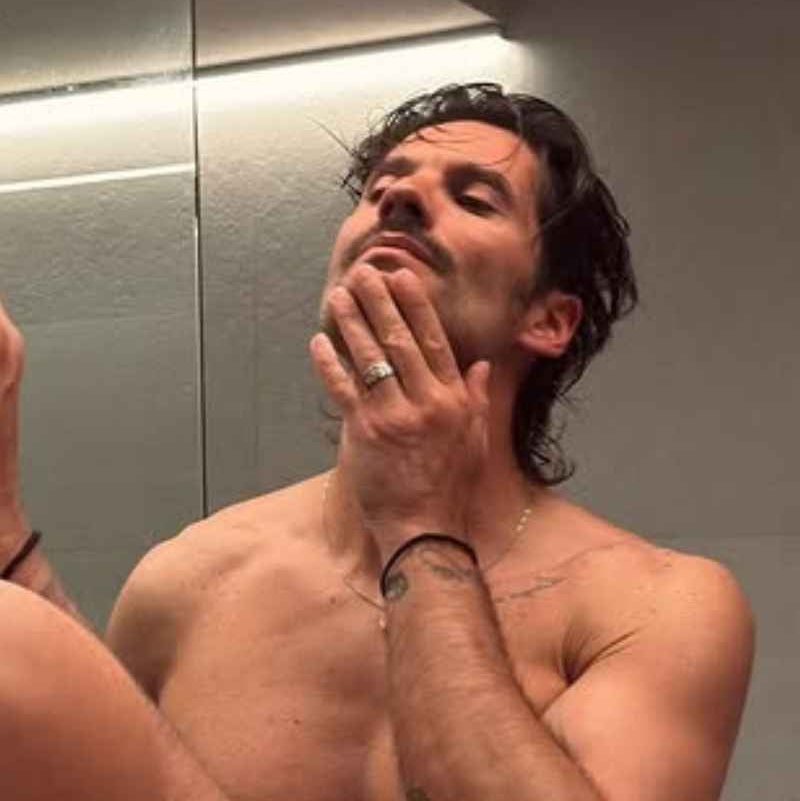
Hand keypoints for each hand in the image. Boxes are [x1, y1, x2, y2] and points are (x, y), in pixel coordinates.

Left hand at [309, 264, 490, 554]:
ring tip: (338, 296)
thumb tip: (480, 363)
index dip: (415, 306)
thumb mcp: (475, 438)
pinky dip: (329, 364)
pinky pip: (343, 389)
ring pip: (370, 359)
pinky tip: (318, 341)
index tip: (401, 277)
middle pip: (399, 341)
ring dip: (352, 323)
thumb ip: (475, 396)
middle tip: (363, 273)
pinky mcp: (364, 433)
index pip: (433, 341)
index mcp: (452, 399)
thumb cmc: (450, 485)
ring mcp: (393, 416)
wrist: (424, 527)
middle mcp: (425, 402)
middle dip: (379, 303)